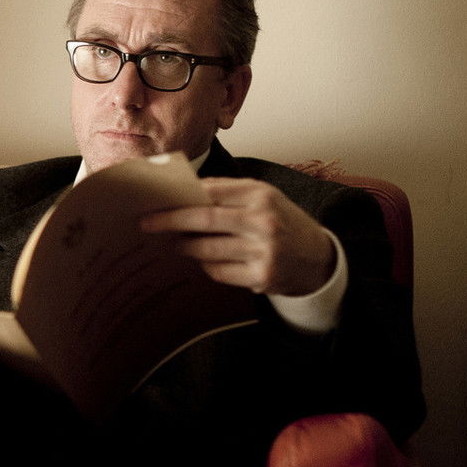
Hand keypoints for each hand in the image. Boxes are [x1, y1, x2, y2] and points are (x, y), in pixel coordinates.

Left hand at [140, 177, 336, 295]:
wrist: (319, 259)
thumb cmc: (283, 223)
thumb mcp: (264, 198)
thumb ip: (228, 192)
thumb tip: (185, 190)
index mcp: (261, 195)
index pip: (210, 192)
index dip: (179, 198)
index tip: (155, 201)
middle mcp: (263, 221)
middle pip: (204, 220)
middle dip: (170, 222)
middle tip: (146, 224)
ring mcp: (263, 251)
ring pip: (207, 250)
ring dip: (186, 247)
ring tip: (177, 244)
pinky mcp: (262, 277)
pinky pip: (218, 271)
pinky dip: (207, 265)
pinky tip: (207, 261)